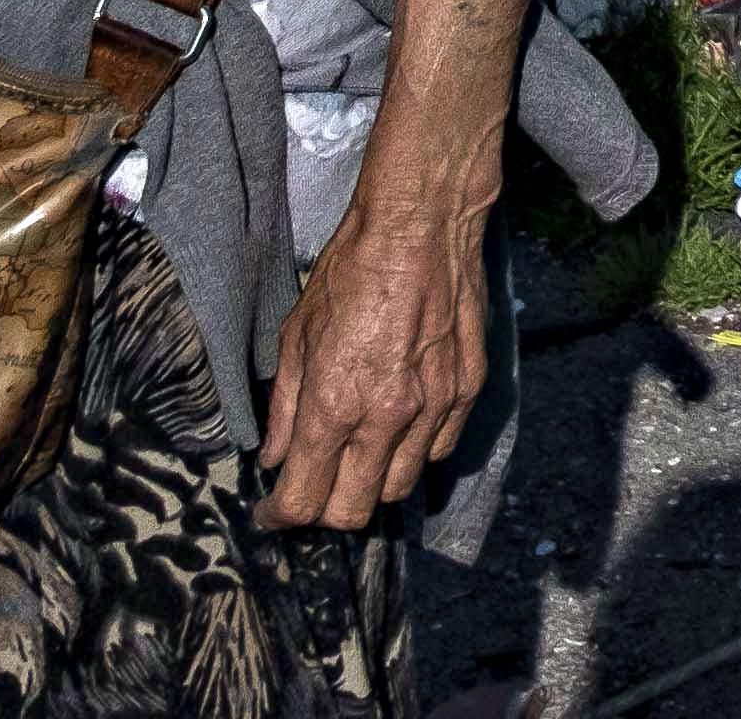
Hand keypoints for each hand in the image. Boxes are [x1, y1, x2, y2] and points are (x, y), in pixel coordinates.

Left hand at [255, 188, 489, 529]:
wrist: (421, 226)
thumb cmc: (351, 271)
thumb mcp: (296, 336)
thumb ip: (286, 407)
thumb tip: (276, 457)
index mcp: (334, 405)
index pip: (304, 499)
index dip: (281, 514)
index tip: (273, 510)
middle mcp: (386, 417)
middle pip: (353, 511)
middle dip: (324, 511)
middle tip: (311, 489)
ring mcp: (434, 407)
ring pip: (400, 487)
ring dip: (371, 485)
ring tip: (356, 460)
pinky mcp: (467, 390)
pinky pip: (438, 450)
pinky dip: (414, 453)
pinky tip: (398, 429)